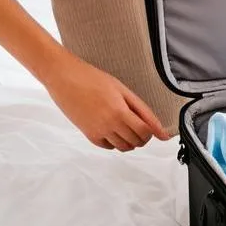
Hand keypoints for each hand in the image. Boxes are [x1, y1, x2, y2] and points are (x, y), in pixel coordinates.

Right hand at [42, 51, 170, 151]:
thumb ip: (141, 110)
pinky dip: (116, 141)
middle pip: (136, 141)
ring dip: (131, 140)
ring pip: (124, 147)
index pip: (145, 131)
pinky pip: (109, 147)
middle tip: (142, 124)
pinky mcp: (88, 135)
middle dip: (144, 135)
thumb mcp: (122, 90)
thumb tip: (159, 130)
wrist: (65, 78)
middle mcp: (109, 125)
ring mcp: (98, 132)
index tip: (160, 133)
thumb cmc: (93, 78)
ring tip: (129, 125)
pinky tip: (114, 128)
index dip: (154, 132)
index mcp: (120, 112)